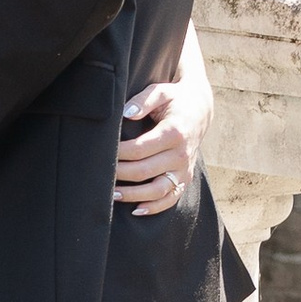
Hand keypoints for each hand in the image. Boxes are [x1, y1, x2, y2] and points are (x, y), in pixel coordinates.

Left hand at [116, 38, 212, 218]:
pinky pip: (171, 198)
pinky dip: (155, 207)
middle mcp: (181, 154)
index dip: (118, 153)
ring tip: (112, 195)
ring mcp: (184, 169)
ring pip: (158, 190)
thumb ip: (143, 101)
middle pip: (144, 171)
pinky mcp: (186, 178)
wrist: (200, 109)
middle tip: (99, 174)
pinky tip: (136, 210)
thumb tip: (125, 113)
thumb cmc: (175, 99)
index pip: (139, 149)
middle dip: (119, 174)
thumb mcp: (161, 91)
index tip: (103, 152)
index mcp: (174, 132)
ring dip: (133, 195)